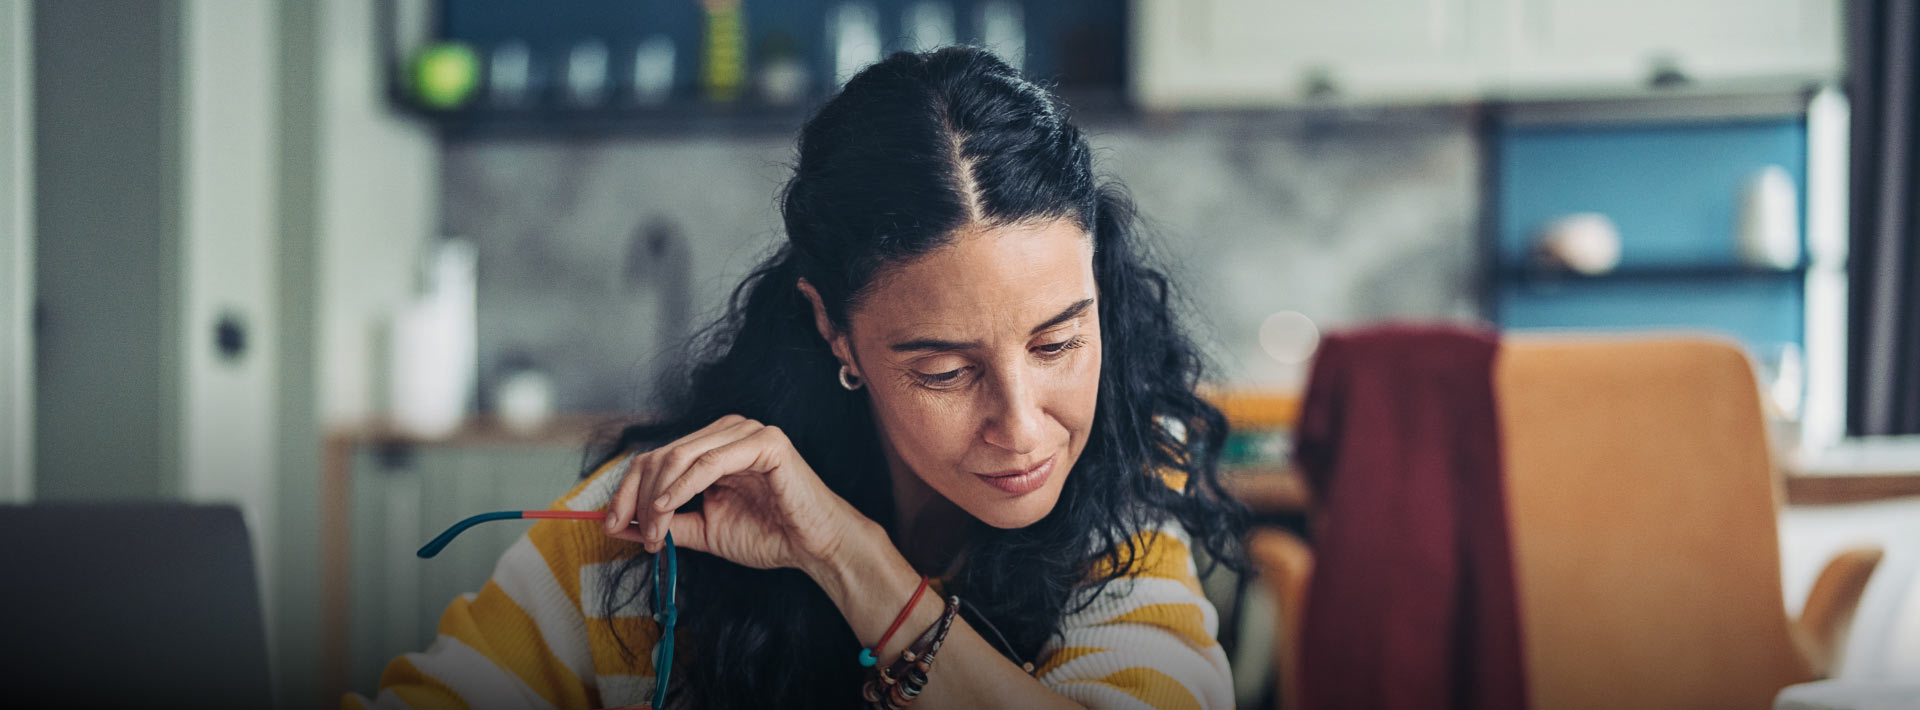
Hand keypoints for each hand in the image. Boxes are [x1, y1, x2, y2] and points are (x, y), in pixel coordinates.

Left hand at [603, 415, 872, 573]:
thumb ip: (668, 523)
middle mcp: (727, 430)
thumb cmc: (769, 535)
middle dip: (638, 498)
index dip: (627, 490)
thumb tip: (619, 525)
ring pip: (680, 456)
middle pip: (661, 454)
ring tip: (655, 532)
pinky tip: (667, 509)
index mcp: (712, 445)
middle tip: (635, 534)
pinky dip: (682, 486)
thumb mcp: (705, 530)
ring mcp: (747, 431)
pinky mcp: (765, 442)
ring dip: (658, 498)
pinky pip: (710, 462)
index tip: (610, 524)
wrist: (815, 546)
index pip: (656, 458)